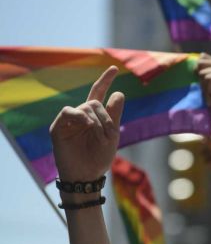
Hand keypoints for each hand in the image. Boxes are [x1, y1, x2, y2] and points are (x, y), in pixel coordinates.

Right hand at [50, 66, 123, 181]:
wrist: (86, 176)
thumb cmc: (99, 157)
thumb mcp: (112, 135)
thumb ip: (114, 115)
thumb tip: (119, 92)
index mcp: (94, 117)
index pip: (98, 94)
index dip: (105, 80)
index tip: (115, 68)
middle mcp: (81, 116)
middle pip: (94, 102)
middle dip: (105, 116)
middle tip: (107, 133)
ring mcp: (69, 122)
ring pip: (84, 106)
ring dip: (95, 118)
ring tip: (98, 132)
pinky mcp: (58, 128)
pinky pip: (68, 112)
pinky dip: (79, 115)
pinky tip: (88, 124)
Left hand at [196, 53, 210, 126]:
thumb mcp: (207, 89)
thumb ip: (201, 77)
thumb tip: (191, 68)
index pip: (203, 57)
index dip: (196, 69)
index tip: (199, 85)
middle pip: (200, 63)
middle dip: (199, 79)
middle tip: (206, 93)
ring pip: (203, 72)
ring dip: (204, 88)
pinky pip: (209, 78)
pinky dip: (208, 90)